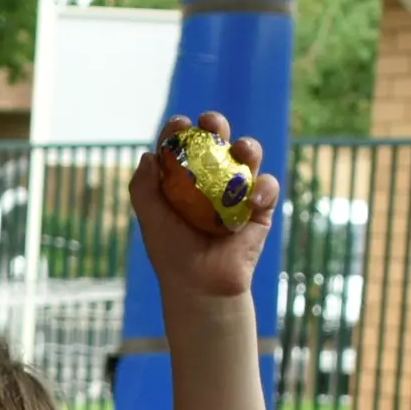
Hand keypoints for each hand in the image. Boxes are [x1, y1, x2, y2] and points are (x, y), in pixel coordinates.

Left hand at [132, 112, 279, 300]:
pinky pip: (267, 187)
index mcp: (185, 178)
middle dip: (216, 125)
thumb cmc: (172, 253)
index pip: (183, 145)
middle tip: (212, 123)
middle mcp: (212, 179)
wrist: (202, 285)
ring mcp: (238, 190)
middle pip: (218, 140)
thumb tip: (148, 154)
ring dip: (247, 146)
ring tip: (240, 150)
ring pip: (248, 155)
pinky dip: (263, 187)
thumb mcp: (151, 219)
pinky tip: (253, 198)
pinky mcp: (260, 207)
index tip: (179, 124)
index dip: (181, 130)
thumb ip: (142, 188)